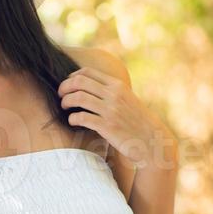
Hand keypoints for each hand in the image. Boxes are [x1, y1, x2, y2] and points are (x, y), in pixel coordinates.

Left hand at [58, 65, 177, 168]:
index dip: (72, 77)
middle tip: (60, 95)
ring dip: (66, 101)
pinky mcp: (107, 126)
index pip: (87, 72)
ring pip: (78, 97)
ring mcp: (110, 110)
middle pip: (79, 82)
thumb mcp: (127, 99)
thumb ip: (111, 90)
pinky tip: (73, 121)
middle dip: (64, 87)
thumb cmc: (136, 120)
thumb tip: (89, 85)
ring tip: (65, 107)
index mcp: (117, 85)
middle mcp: (113, 95)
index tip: (68, 85)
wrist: (152, 140)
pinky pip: (82, 117)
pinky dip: (73, 118)